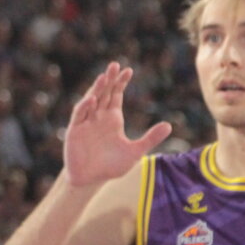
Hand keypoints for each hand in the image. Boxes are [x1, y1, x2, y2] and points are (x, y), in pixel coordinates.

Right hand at [63, 62, 170, 187]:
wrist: (90, 179)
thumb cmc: (111, 165)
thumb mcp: (135, 151)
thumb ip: (150, 138)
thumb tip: (169, 125)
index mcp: (112, 119)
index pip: (116, 96)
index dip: (121, 83)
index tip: (129, 70)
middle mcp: (98, 117)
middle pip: (104, 93)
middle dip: (109, 79)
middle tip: (115, 65)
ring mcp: (86, 122)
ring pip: (91, 100)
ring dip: (97, 89)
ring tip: (104, 77)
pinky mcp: (75, 130)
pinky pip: (79, 115)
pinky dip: (85, 106)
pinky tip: (92, 99)